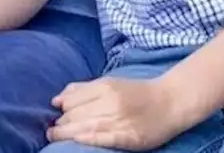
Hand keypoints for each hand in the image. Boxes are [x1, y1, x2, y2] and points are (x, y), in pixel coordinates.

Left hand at [47, 76, 185, 148]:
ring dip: (65, 133)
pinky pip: (101, 138)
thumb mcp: (110, 82)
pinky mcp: (129, 136)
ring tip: (55, 136)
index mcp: (105, 86)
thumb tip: (56, 100)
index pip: (71, 100)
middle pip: (75, 114)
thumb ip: (83, 89)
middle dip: (61, 123)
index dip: (60, 110)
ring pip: (83, 127)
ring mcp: (119, 119)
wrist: (171, 101)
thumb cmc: (138, 92)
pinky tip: (76, 140)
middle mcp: (110, 102)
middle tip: (53, 130)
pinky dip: (86, 139)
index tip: (55, 116)